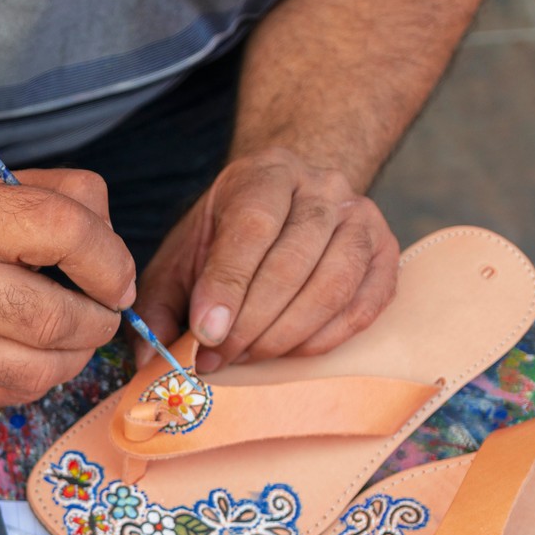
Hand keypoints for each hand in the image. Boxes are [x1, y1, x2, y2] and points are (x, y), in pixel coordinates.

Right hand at [0, 169, 135, 408]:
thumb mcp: (6, 186)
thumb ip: (75, 202)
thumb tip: (116, 269)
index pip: (63, 233)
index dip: (110, 262)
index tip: (116, 280)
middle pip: (52, 320)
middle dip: (96, 323)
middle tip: (100, 314)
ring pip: (36, 371)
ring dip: (73, 358)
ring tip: (70, 336)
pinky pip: (11, 395)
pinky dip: (37, 377)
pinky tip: (29, 353)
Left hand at [135, 147, 399, 372]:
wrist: (288, 203)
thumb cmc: (228, 237)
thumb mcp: (184, 256)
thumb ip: (160, 303)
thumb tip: (149, 356)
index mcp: (265, 176)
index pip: (251, 230)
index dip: (228, 288)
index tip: (206, 334)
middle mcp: (322, 188)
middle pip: (293, 263)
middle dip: (252, 323)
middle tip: (218, 359)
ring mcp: (361, 217)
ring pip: (332, 285)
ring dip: (286, 335)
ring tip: (248, 357)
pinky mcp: (385, 253)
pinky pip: (363, 305)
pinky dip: (325, 338)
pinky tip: (289, 352)